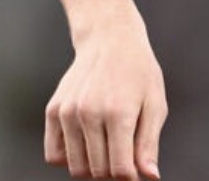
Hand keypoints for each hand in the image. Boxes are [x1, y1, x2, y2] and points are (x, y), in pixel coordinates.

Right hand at [45, 14, 166, 180]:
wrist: (110, 40)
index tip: (136, 171)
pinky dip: (70, 158)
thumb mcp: (155, 104)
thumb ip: (149, 143)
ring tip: (109, 145)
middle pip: (97, 172)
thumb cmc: (139, 73)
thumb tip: (149, 177)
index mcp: (118, 113)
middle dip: (114, 171)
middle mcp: (89, 114)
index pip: (120, 169)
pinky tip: (88, 141)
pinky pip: (54, 155)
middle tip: (125, 154)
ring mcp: (67, 113)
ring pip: (76, 168)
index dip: (130, 177)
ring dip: (93, 167)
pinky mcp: (53, 111)